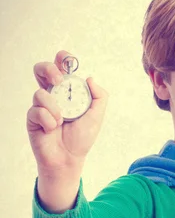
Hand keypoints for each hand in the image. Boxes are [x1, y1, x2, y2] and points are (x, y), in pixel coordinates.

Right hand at [27, 50, 108, 173]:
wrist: (69, 158)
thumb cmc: (82, 137)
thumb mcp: (96, 116)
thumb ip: (99, 96)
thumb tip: (90, 78)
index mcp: (68, 92)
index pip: (62, 68)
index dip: (62, 59)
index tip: (67, 59)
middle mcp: (53, 95)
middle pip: (41, 70)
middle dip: (48, 69)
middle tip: (59, 80)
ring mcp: (40, 105)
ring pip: (40, 92)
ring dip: (54, 107)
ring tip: (62, 120)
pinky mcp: (32, 117)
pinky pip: (37, 111)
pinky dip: (49, 120)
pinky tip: (53, 129)